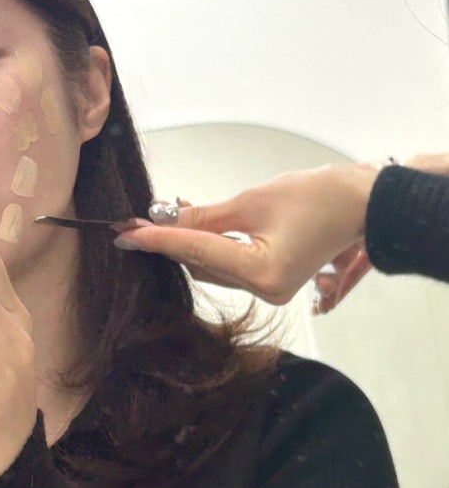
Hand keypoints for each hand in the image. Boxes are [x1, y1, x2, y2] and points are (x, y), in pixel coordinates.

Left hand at [115, 164, 378, 306]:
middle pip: (201, 264)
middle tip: (141, 217)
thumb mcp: (253, 201)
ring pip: (212, 267)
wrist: (362, 204)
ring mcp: (270, 290)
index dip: (159, 240)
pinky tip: (193, 225)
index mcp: (263, 274)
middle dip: (172, 239)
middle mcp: (266, 291)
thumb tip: (165, 218)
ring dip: (189, 241)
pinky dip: (210, 246)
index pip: (197, 252)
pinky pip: (229, 265)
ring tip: (164, 215)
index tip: (126, 234)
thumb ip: (206, 215)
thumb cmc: (316, 197)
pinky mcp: (272, 282)